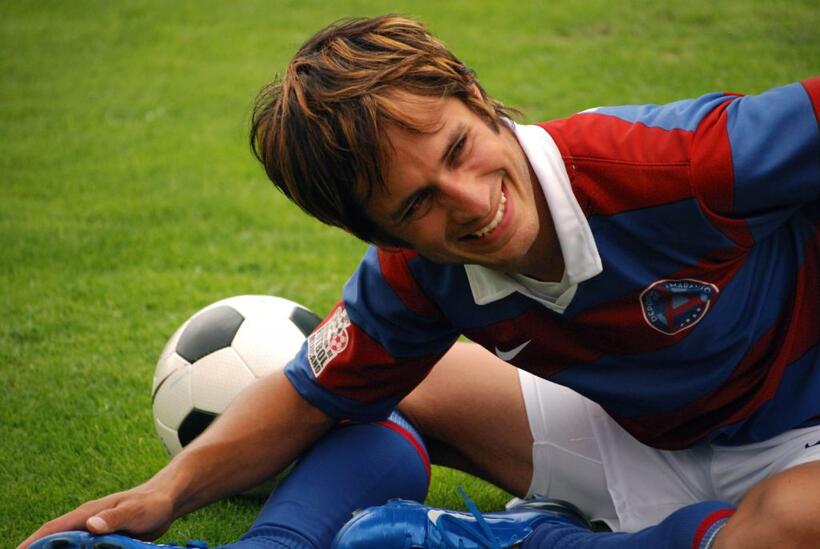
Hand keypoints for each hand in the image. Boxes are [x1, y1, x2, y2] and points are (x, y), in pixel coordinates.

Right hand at [16, 484, 174, 548]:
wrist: (167, 501)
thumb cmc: (151, 503)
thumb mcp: (135, 511)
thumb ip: (114, 518)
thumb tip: (91, 525)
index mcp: (88, 514)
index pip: (53, 529)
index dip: (33, 543)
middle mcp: (86, 522)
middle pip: (54, 540)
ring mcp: (93, 531)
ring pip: (67, 546)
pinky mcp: (103, 539)